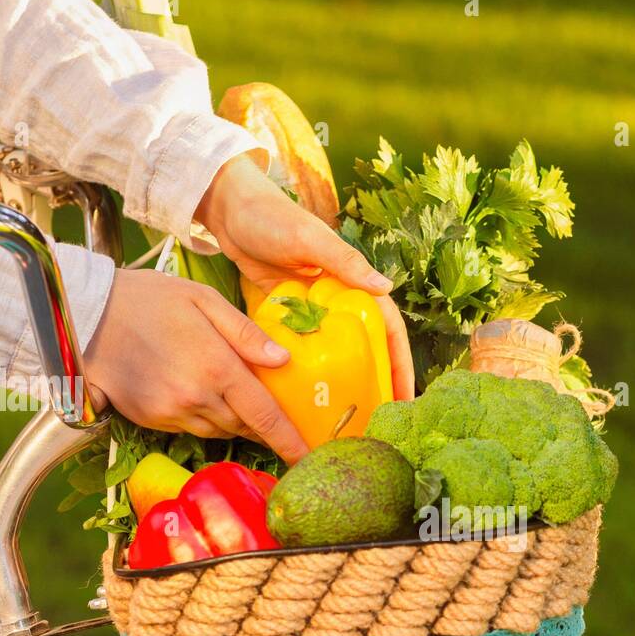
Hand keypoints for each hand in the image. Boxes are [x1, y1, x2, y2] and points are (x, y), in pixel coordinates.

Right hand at [83, 268, 309, 461]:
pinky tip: (198, 393)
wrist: (84, 313)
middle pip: (245, 427)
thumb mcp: (203, 299)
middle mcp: (196, 398)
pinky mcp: (150, 420)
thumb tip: (284, 360)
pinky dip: (205, 418)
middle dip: (263, 425)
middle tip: (275, 413)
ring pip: (220, 431)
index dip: (290, 442)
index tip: (310, 460)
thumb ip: (246, 333)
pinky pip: (191, 429)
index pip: (265, 416)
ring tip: (236, 398)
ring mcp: (171, 413)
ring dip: (235, 421)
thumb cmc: (148, 298)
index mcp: (217, 367)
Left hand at [195, 150, 415, 399]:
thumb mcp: (310, 239)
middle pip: (368, 350)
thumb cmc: (273, 217)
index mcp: (355, 284)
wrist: (230, 212)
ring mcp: (315, 314)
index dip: (399, 365)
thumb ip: (346, 263)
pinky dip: (309, 375)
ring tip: (347, 421)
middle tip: (378, 423)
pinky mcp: (289, 318)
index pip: (388, 330)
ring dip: (345, 385)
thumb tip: (386, 287)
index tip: (405, 398)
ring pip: (338, 356)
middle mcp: (340, 303)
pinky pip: (306, 352)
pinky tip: (306, 401)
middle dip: (377, 385)